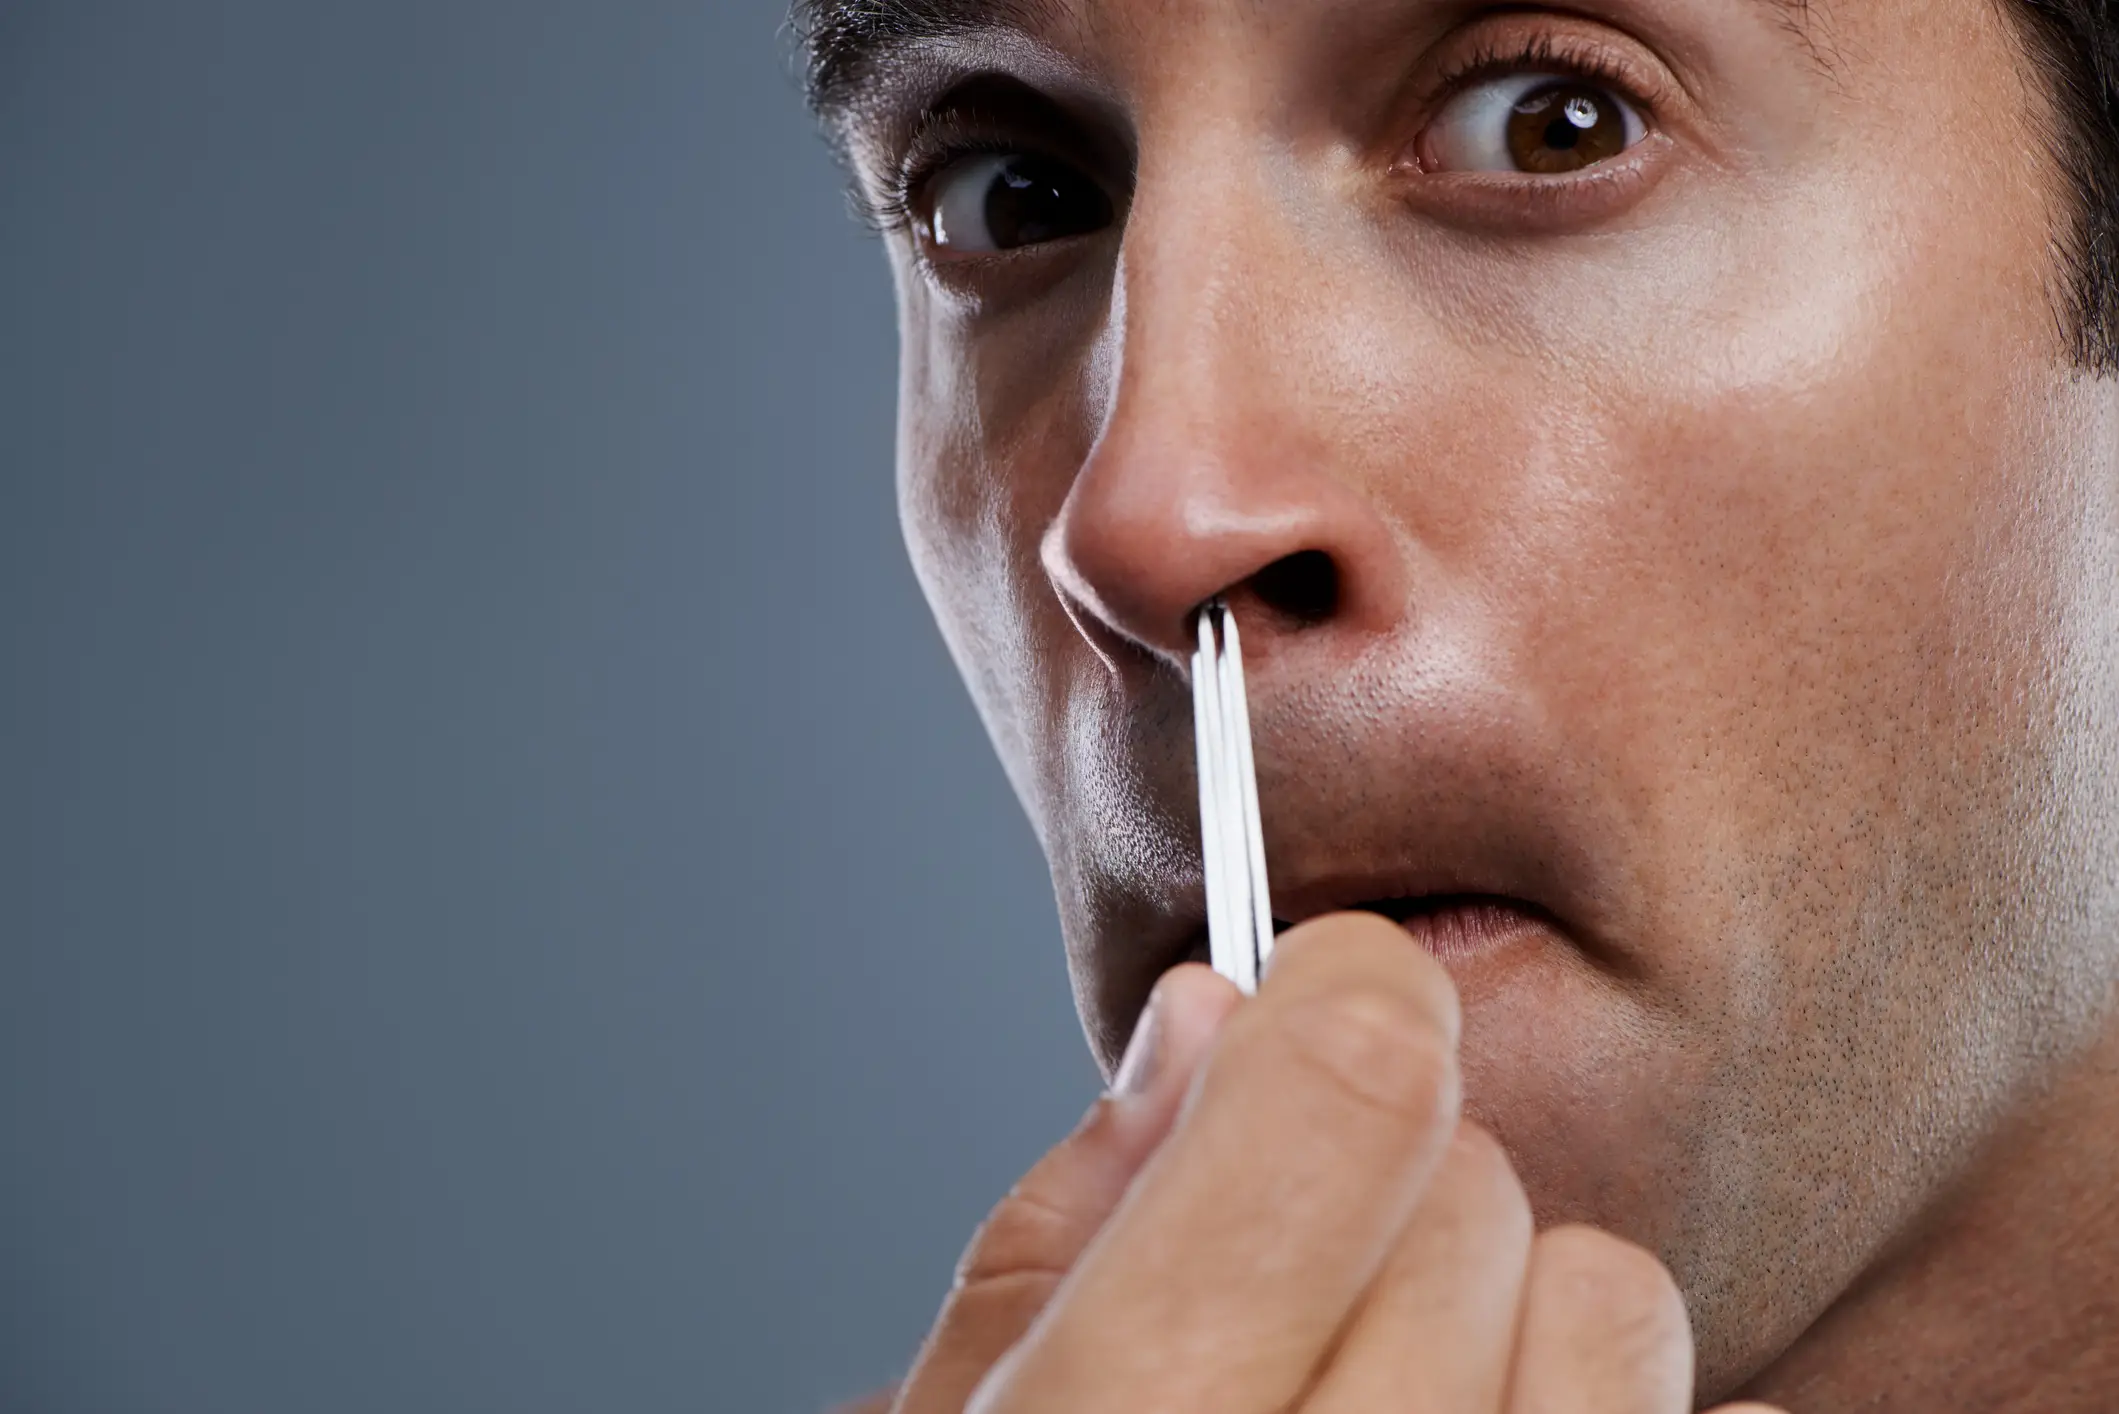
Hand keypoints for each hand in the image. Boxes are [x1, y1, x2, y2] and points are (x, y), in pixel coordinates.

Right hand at [880, 913, 1786, 1412]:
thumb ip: (1059, 1232)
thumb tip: (1202, 1025)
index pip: (1346, 1099)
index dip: (1336, 996)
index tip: (1318, 993)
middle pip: (1476, 1193)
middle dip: (1381, 1178)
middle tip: (1286, 1257)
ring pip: (1616, 1308)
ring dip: (1509, 1304)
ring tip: (1382, 1382)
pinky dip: (1568, 1410)